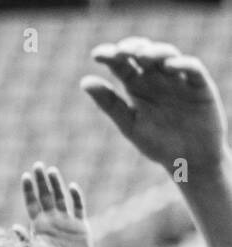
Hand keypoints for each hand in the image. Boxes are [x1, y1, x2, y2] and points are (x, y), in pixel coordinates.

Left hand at [21, 163, 90, 246]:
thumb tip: (13, 228)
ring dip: (57, 185)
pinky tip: (72, 187)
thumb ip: (25, 241)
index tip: (25, 175)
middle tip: (38, 164)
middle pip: (46, 196)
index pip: (32, 203)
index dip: (29, 190)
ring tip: (52, 170)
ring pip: (61, 198)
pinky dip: (76, 198)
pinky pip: (78, 208)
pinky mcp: (81, 226)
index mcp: (39, 226)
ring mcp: (67, 221)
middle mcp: (52, 220)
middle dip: (42, 181)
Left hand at [83, 38, 227, 173]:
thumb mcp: (129, 124)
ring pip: (167, 55)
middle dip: (132, 48)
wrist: (187, 160)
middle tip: (120, 51)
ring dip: (155, 52)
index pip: (121, 64)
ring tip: (141, 55)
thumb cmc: (156, 143)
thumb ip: (109, 103)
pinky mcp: (200, 85)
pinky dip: (182, 64)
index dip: (110, 55)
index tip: (96, 55)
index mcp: (136, 86)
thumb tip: (84, 81)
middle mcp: (156, 78)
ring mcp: (178, 79)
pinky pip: (193, 68)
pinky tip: (169, 66)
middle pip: (144, 54)